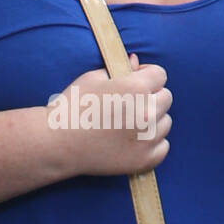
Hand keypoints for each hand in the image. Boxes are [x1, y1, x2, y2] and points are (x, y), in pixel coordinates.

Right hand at [52, 52, 171, 177]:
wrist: (57, 143)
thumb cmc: (72, 107)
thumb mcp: (93, 78)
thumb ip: (121, 70)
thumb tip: (137, 63)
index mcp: (136, 88)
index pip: (160, 75)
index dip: (147, 75)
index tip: (136, 80)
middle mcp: (146, 113)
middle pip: (166, 98)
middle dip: (151, 97)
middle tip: (131, 103)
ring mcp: (147, 139)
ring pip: (165, 122)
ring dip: (153, 120)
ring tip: (129, 123)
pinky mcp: (144, 160)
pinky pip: (163, 146)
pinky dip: (152, 143)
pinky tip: (134, 140)